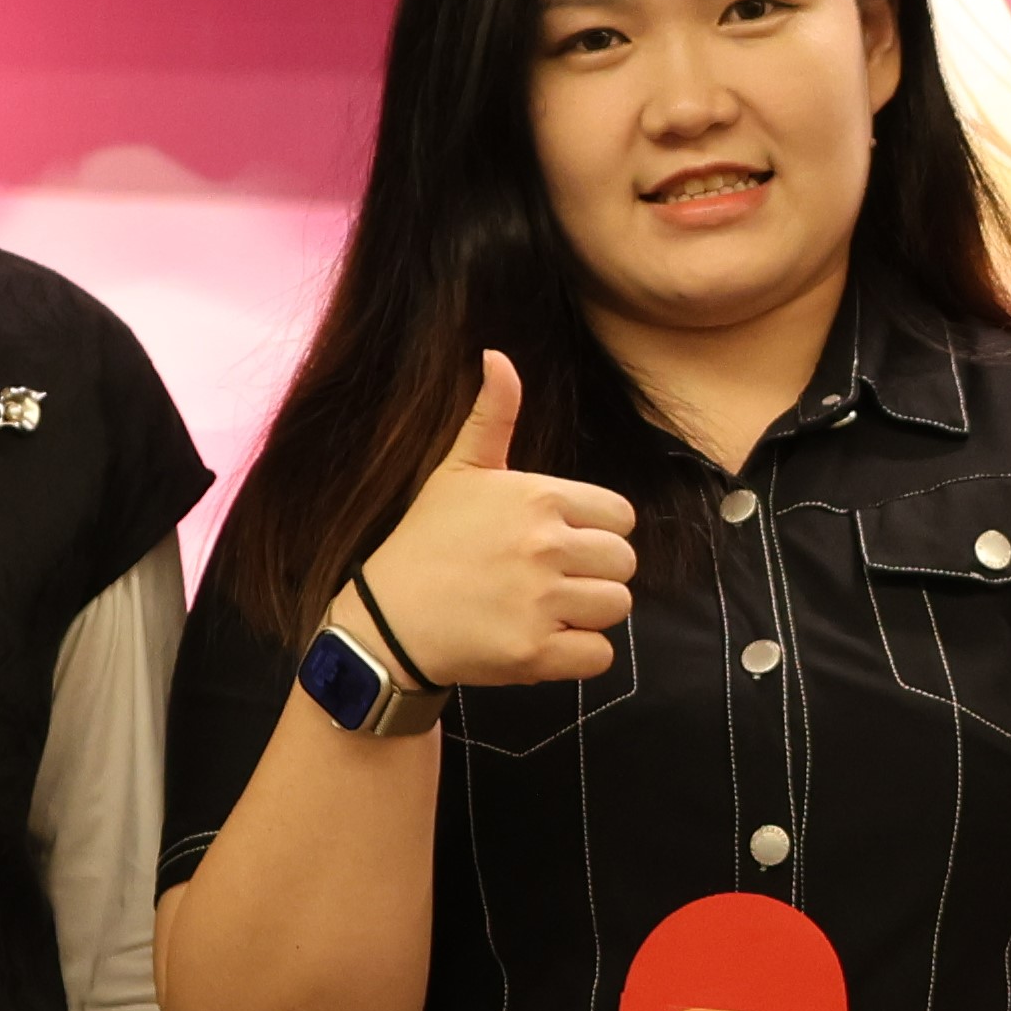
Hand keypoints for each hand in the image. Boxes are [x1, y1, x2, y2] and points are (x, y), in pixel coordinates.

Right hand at [348, 350, 638, 688]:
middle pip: (624, 563)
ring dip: (588, 613)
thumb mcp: (458, 470)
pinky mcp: (536, 653)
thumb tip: (497, 355)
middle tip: (549, 580)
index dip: (596, 532)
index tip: (557, 543)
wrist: (386, 617)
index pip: (621, 517)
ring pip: (617, 607)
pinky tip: (541, 640)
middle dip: (595, 573)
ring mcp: (542, 602)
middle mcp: (546, 546)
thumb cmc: (427, 540)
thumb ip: (493, 415)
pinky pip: (599, 656)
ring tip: (544, 609)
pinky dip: (578, 654)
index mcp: (540, 498)